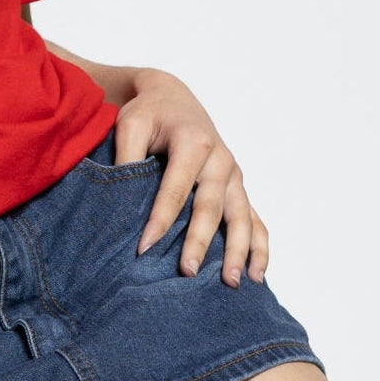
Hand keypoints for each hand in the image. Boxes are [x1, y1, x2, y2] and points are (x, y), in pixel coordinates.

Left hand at [114, 67, 267, 288]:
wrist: (173, 98)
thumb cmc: (149, 113)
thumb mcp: (130, 124)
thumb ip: (126, 156)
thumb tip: (121, 199)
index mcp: (194, 142)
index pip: (175, 189)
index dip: (159, 220)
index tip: (143, 248)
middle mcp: (220, 160)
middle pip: (211, 207)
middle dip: (199, 242)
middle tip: (187, 273)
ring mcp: (233, 175)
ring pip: (241, 217)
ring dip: (238, 250)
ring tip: (231, 282)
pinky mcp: (238, 186)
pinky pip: (255, 219)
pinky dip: (258, 246)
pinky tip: (255, 273)